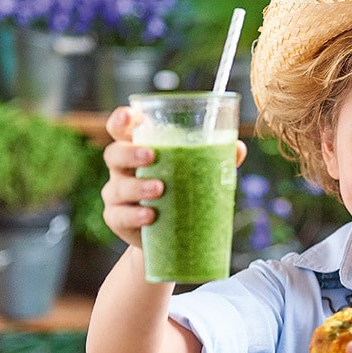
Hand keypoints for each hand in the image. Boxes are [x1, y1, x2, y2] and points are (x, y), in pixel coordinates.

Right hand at [100, 107, 246, 246]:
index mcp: (140, 149)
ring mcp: (118, 195)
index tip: (131, 117)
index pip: (123, 128)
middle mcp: (124, 170)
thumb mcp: (198, 173)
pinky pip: (119, 216)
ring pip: (117, 187)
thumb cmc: (182, 193)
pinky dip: (134, 215)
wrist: (171, 235)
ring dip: (137, 186)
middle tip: (151, 156)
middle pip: (114, 154)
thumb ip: (215, 158)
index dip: (123, 119)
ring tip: (160, 188)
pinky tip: (150, 215)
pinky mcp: (118, 220)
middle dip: (129, 153)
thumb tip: (238, 148)